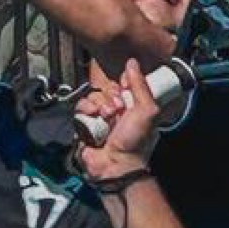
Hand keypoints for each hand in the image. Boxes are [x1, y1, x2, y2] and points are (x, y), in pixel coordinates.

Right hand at [76, 59, 163, 174]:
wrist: (115, 164)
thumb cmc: (135, 143)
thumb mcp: (147, 110)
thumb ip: (141, 85)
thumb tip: (132, 63)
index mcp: (134, 107)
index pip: (124, 83)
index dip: (124, 84)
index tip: (126, 90)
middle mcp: (117, 111)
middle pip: (108, 88)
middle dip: (112, 97)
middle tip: (118, 111)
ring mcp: (100, 118)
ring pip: (93, 96)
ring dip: (100, 106)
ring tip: (107, 119)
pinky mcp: (85, 123)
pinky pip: (81, 107)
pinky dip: (86, 111)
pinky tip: (93, 120)